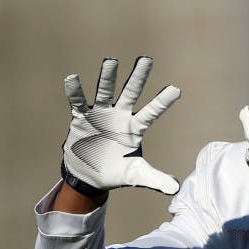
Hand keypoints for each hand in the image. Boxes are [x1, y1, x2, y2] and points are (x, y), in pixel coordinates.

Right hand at [61, 56, 180, 195]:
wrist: (89, 177)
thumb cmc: (116, 172)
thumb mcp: (136, 175)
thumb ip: (155, 178)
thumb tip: (176, 189)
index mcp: (135, 128)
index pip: (152, 113)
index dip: (162, 102)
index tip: (176, 90)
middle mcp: (120, 116)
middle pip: (130, 94)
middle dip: (138, 78)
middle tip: (147, 60)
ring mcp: (101, 115)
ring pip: (105, 92)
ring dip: (108, 78)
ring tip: (111, 61)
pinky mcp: (82, 118)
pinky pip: (78, 103)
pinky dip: (75, 92)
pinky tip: (72, 79)